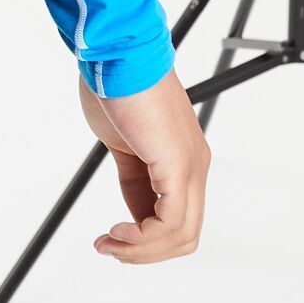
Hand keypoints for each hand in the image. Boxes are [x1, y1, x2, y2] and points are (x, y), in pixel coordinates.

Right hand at [77, 67, 209, 263]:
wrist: (116, 51)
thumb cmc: (114, 82)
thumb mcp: (120, 141)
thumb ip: (133, 173)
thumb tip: (133, 208)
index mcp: (180, 158)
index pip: (174, 216)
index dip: (143, 236)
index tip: (111, 237)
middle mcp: (194, 166)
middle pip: (183, 235)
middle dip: (144, 251)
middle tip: (110, 247)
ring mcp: (190, 167)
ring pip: (180, 236)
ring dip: (141, 250)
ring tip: (110, 243)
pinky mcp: (178, 166)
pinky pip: (170, 222)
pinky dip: (143, 237)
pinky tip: (119, 232)